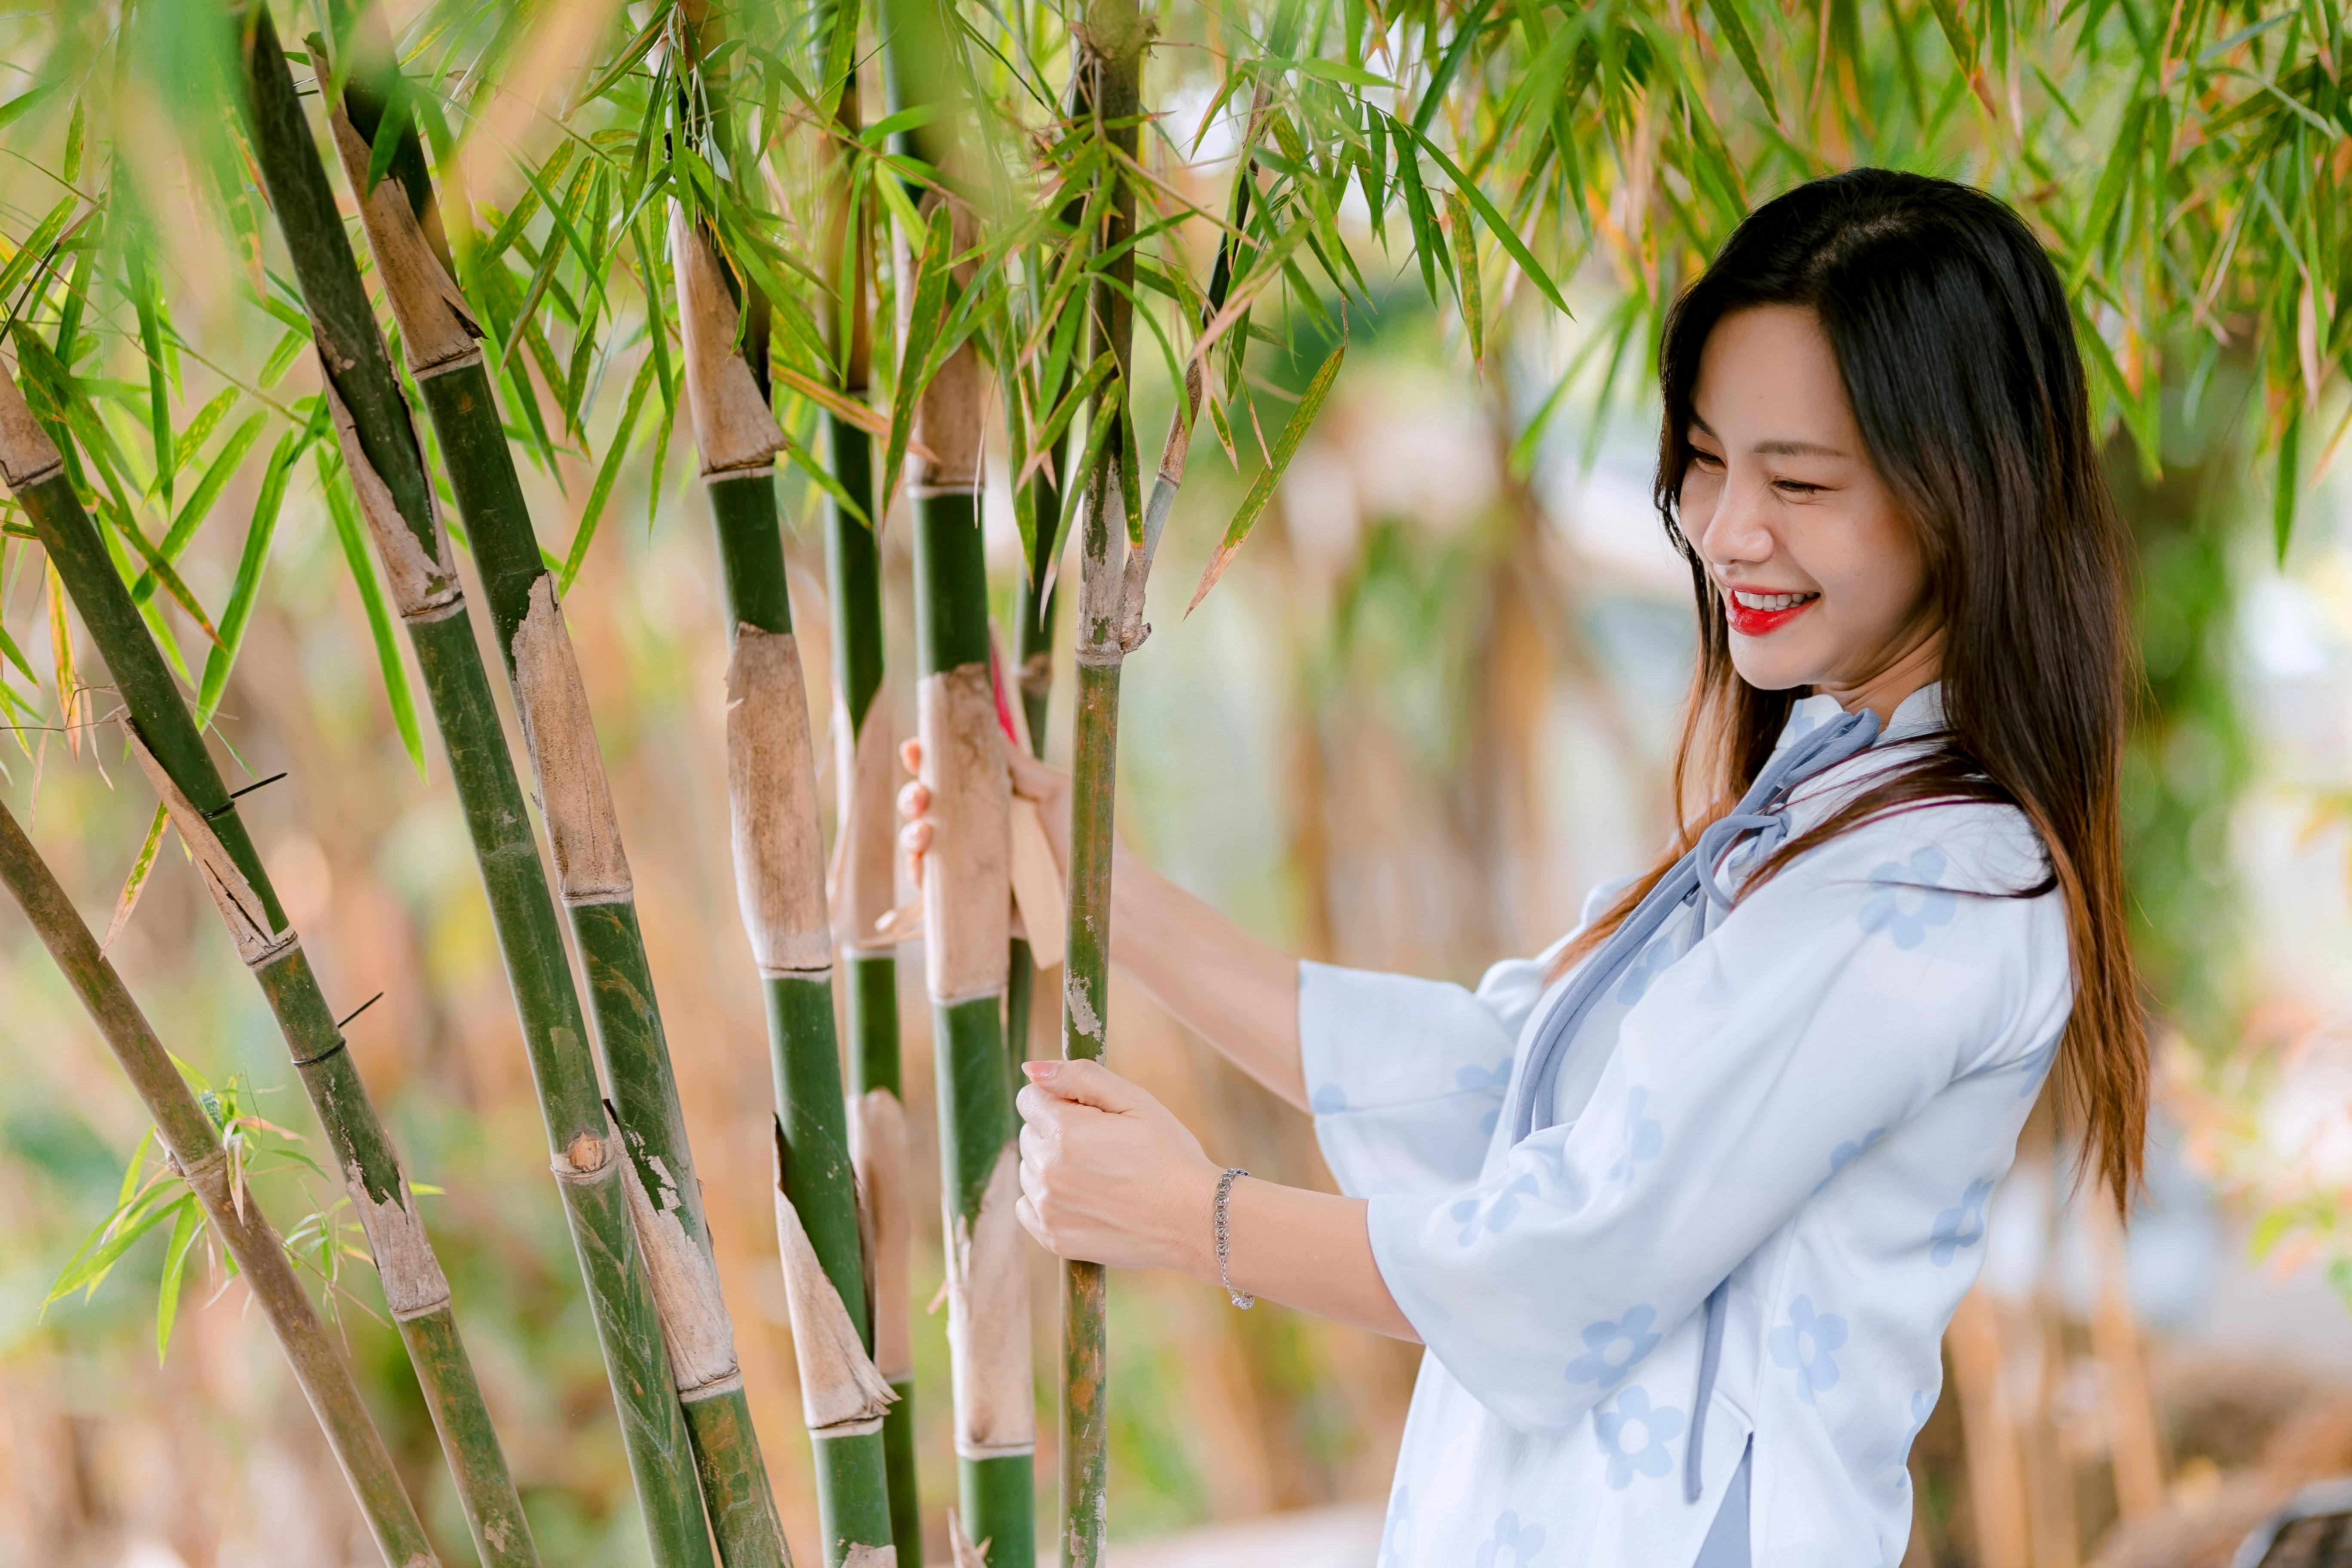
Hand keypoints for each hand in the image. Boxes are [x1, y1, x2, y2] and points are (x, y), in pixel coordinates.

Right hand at [897, 737, 1072, 890]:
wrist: (1092, 894)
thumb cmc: (1081, 840)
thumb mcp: (1054, 791)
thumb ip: (1019, 764)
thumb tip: (988, 725)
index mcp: (995, 800)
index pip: (952, 777)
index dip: (927, 762)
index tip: (915, 749)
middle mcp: (977, 829)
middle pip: (929, 808)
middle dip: (913, 796)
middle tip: (920, 796)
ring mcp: (969, 862)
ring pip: (922, 844)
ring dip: (911, 834)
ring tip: (922, 833)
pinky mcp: (967, 896)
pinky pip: (931, 885)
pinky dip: (918, 873)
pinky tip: (920, 864)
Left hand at [1014, 1058, 1221, 1273]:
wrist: (1194, 1220)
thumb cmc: (1169, 1155)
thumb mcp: (1135, 1101)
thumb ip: (1079, 1077)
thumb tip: (1031, 1068)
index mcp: (1065, 1131)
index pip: (1029, 1099)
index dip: (1061, 1100)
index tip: (1091, 1114)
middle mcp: (1048, 1171)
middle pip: (1029, 1134)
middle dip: (1057, 1131)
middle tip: (1103, 1146)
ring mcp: (1048, 1208)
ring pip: (1029, 1170)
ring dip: (1053, 1165)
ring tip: (1100, 1175)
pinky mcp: (1053, 1237)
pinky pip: (1027, 1207)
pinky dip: (1048, 1200)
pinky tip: (1085, 1200)